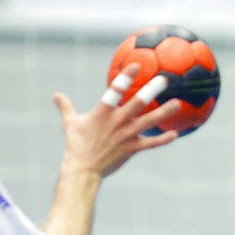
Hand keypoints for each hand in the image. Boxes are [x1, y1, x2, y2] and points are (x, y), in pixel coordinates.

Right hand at [52, 68, 180, 178]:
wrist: (83, 169)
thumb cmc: (76, 145)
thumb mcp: (70, 123)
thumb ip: (65, 107)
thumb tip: (56, 95)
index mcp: (103, 112)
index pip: (115, 90)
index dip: (126, 77)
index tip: (136, 65)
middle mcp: (117, 121)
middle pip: (138, 103)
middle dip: (151, 90)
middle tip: (164, 79)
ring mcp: (126, 135)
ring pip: (149, 121)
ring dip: (164, 112)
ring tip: (178, 103)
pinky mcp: (132, 148)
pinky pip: (151, 143)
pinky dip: (163, 139)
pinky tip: (175, 134)